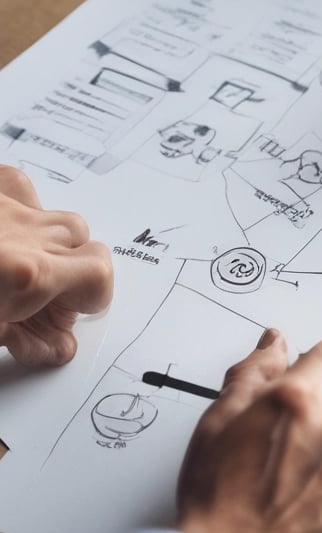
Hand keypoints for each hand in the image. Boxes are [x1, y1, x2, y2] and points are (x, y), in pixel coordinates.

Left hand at [0, 165, 113, 365]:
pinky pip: (24, 187)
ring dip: (48, 240)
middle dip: (71, 269)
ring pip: (58, 215)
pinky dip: (22, 207)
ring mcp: (5, 206)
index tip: (75, 306)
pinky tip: (7, 228)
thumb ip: (38, 344)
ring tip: (16, 260)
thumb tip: (63, 345)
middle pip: (85, 242)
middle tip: (36, 293)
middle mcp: (23, 232)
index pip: (101, 276)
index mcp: (29, 274)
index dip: (93, 296)